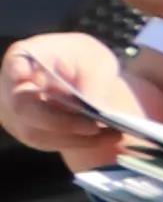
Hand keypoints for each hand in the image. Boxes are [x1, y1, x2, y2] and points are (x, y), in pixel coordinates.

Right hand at [2, 31, 140, 169]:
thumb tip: (94, 106)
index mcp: (22, 58)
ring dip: (76, 138)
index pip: (15, 67)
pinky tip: (108, 136)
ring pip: (37, 133)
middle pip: (25, 110)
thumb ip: (92, 79)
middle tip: (95, 126)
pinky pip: (49, 142)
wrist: (81, 74)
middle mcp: (9, 88)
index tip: (23, 73)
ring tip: (114, 134)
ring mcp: (14, 113)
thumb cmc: (83, 59)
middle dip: (62, 122)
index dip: (16, 72)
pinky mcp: (28, 130)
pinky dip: (80, 141)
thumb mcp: (95, 59)